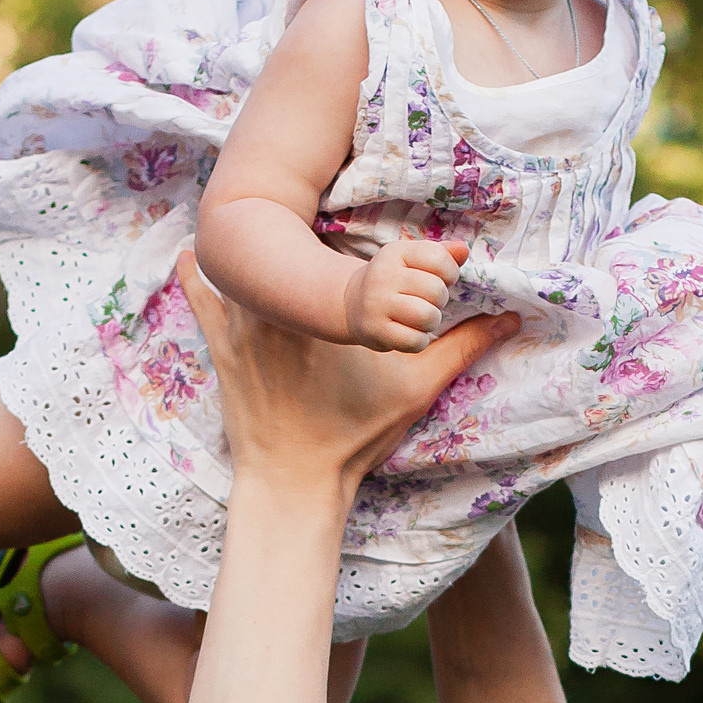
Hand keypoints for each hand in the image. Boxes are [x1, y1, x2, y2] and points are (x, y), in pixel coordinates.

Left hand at [178, 253, 516, 506]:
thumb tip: (510, 317)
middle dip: (313, 236)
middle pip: (298, 246)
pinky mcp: (222, 345)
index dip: (376, 245)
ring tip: (268, 221)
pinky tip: (192, 250)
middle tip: (327, 221)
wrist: (294, 482)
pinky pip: (201, 298)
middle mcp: (286, 299)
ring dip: (256, 242)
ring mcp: (246, 320)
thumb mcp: (417, 387)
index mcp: (334, 301)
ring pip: (247, 261)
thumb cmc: (356, 434)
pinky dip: (195, 275)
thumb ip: (464, 346)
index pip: (356, 251)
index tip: (387, 243)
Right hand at [344, 232, 464, 351]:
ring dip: (431, 322)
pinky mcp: (374, 330)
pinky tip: (411, 334)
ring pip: (427, 316)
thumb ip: (442, 254)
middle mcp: (383, 275)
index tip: (440, 279)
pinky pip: (414, 341)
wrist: (353, 303)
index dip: (450, 272)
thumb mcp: (414, 260)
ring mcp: (376, 303)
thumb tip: (463, 249)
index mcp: (396, 252)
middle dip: (440, 301)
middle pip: (436, 290)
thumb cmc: (395, 281)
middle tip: (426, 302)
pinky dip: (419, 341)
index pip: (439, 258)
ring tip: (420, 319)